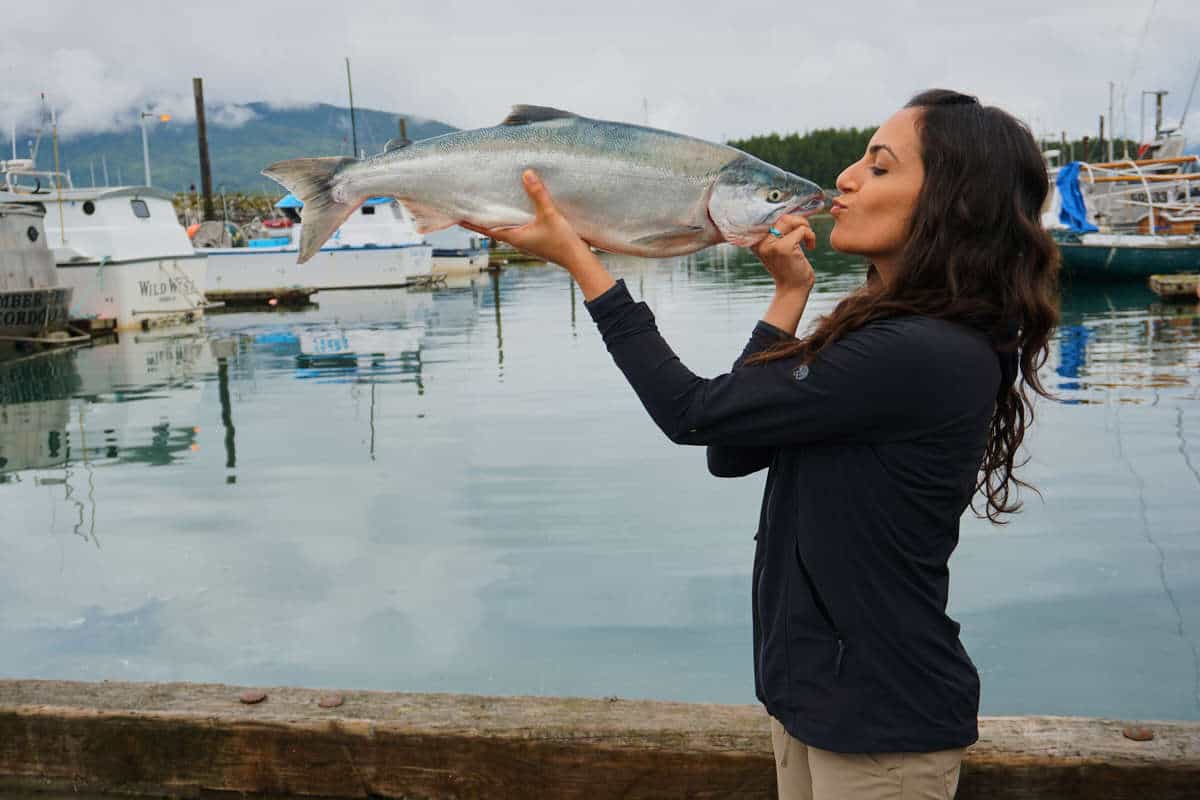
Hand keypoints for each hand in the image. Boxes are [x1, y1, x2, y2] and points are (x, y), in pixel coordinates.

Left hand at [461, 170, 592, 268]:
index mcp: (513, 237)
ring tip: (490, 204)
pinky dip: (512, 218)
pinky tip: (517, 210)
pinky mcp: (536, 240)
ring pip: (506, 227)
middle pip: (493, 227)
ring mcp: (526, 241)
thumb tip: (526, 173)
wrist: (578, 260)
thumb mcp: (549, 215)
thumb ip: (538, 194)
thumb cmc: (562, 241)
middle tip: (470, 204)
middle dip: (481, 217)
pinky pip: (519, 227)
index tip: (456, 215)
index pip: (485, 228)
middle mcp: (516, 240)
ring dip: (497, 217)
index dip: (470, 221)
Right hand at [750, 214, 815, 292]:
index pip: (768, 217)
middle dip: (798, 221)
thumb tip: (789, 210)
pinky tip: (810, 248)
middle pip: (781, 216)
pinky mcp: (784, 247)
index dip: (785, 216)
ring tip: (808, 239)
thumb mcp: (779, 248)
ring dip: (804, 226)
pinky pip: (802, 230)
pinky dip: (810, 236)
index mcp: (756, 241)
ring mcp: (771, 244)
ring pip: (790, 220)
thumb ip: (778, 232)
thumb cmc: (789, 268)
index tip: (796, 224)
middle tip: (805, 234)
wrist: (793, 290)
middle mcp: (760, 241)